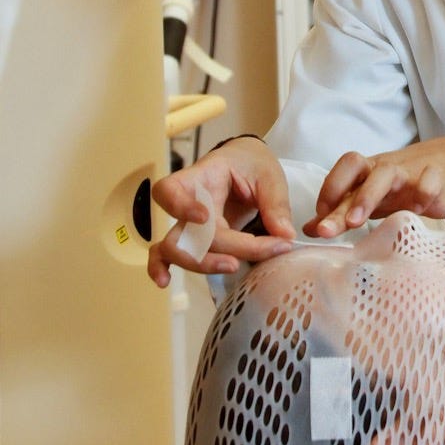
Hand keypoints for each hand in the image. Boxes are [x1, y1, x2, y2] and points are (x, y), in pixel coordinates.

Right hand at [147, 137, 295, 286]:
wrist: (246, 163)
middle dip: (217, 248)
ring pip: (175, 248)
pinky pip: (166, 254)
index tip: (204, 217)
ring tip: (232, 267)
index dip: (180, 206)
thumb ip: (276, 205)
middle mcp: (187, 202)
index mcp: (202, 177)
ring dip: (201, 263)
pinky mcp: (193, 238)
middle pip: (184, 231)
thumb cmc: (253, 165)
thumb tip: (285, 236)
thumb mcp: (269, 176)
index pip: (171, 189)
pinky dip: (160, 267)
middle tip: (251, 251)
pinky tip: (165, 281)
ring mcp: (186, 222)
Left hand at [306, 136, 444, 236]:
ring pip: (385, 173)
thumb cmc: (403, 186)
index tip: (320, 223)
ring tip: (359, 224)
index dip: (328, 191)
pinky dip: (422, 191)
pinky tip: (417, 209)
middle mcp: (383, 168)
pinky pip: (429, 179)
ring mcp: (409, 172)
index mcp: (366, 171)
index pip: (342, 170)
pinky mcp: (436, 179)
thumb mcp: (372, 198)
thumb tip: (309, 229)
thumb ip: (342, 212)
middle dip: (341, 200)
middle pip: (357, 170)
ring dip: (368, 196)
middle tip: (328, 229)